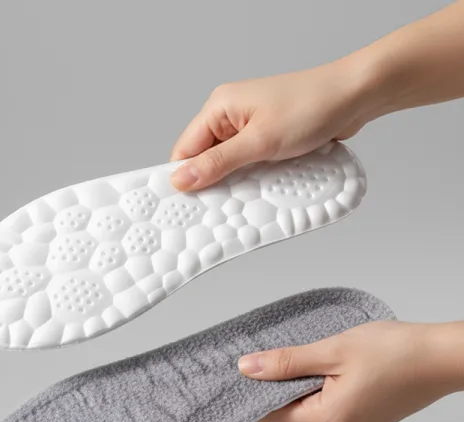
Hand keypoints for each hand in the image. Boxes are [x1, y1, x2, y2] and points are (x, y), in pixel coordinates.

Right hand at [169, 1, 463, 192]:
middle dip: (211, 183)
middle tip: (216, 208)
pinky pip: (247, 162)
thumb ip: (218, 163)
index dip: (184, 177)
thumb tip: (182, 178)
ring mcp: (249, 126)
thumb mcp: (259, 142)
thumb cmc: (311, 106)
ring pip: (227, 163)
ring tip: (240, 199)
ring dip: (233, 182)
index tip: (186, 205)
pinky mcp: (266, 137)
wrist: (355, 96)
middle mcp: (230, 115)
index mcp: (219, 107)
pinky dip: (251, 177)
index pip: (185, 149)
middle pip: (205, 158)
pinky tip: (258, 189)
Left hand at [238, 321, 463, 421]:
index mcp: (331, 421)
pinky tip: (330, 364)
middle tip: (282, 354)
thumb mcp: (332, 350)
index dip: (256, 394)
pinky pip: (329, 406)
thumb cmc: (397, 352)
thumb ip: (286, 362)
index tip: (249, 371)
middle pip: (290, 414)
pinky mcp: (365, 418)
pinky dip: (321, 386)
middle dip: (280, 385)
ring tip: (314, 355)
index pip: (273, 418)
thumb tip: (248, 368)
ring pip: (310, 408)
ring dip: (302, 383)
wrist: (444, 356)